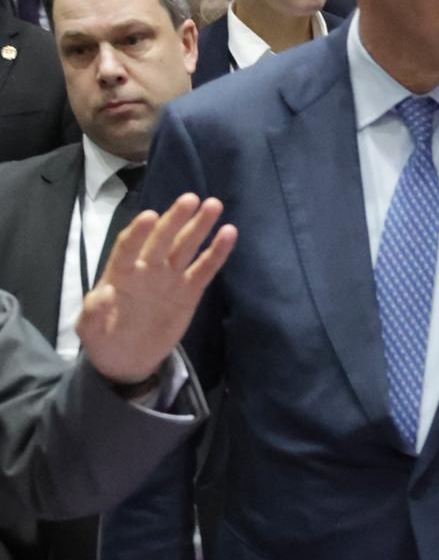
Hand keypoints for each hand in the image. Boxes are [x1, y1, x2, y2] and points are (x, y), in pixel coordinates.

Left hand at [77, 194, 237, 387]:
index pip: (129, 247)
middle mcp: (147, 268)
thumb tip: (104, 294)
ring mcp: (170, 277)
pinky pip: (205, 268)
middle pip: (162, 239)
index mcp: (120, 273)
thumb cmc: (104, 338)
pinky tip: (229, 233)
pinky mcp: (190, 291)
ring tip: (214, 205)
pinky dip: (217, 252)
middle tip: (191, 199)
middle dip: (175, 219)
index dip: (138, 233)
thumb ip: (93, 313)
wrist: (129, 360)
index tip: (150, 216)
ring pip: (186, 246)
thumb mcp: (89, 331)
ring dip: (200, 226)